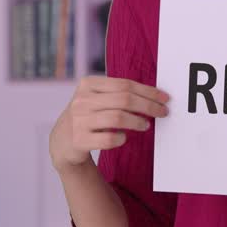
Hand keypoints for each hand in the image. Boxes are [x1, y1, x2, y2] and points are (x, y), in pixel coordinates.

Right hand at [49, 76, 169, 170]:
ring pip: (117, 117)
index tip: (164, 98)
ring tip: (146, 125)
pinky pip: (108, 139)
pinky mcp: (79, 140)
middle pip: (124, 99)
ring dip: (137, 122)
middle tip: (162, 112)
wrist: (62, 142)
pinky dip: (121, 138)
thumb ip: (119, 94)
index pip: (124, 84)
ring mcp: (79, 120)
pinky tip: (124, 138)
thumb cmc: (88, 116)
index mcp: (88, 84)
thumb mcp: (96, 98)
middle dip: (148, 106)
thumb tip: (154, 96)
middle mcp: (81, 100)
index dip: (148, 91)